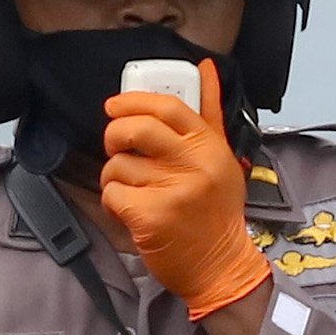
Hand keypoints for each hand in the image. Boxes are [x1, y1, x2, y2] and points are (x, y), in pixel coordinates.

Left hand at [102, 60, 273, 323]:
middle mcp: (194, 164)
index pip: (169, 107)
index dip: (135, 100)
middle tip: (115, 145)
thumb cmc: (217, 213)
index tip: (116, 105)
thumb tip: (205, 66)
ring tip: (131, 191)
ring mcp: (172, 190)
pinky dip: (113, 203)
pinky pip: (112, 194)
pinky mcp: (151, 216)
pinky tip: (129, 211)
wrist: (221, 267)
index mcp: (210, 146)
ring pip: (119, 165)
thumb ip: (210, 113)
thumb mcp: (223, 159)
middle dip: (115, 133)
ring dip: (115, 177)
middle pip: (137, 128)